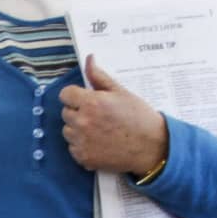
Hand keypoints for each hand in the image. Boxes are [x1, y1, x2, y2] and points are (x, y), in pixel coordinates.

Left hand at [59, 55, 167, 176]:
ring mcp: (81, 142)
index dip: (75, 96)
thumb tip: (89, 59)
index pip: (65, 94)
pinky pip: (73, 148)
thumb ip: (99, 77)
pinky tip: (99, 143)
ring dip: (78, 129)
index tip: (85, 99)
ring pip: (68, 131)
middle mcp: (82, 122)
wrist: (151, 146)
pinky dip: (82, 146)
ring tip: (99, 130)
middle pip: (66, 113)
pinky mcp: (83, 158)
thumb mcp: (120, 92)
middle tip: (98, 116)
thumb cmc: (138, 117)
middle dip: (78, 112)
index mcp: (91, 103)